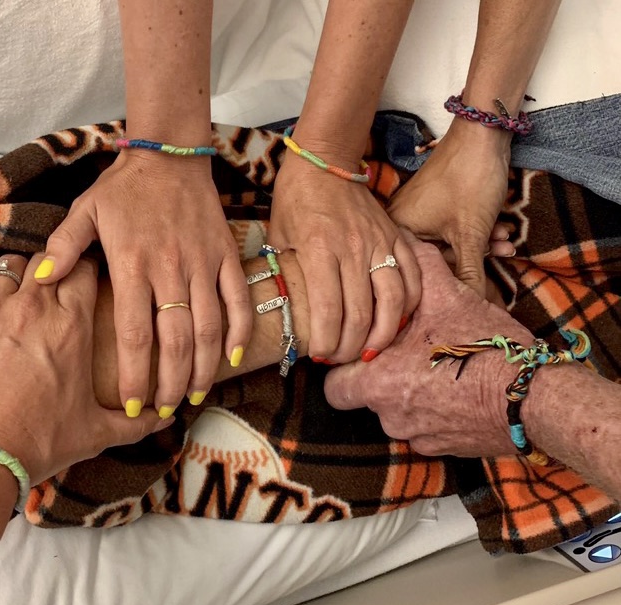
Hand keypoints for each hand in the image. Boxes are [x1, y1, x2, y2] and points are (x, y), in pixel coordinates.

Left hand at [0, 254, 170, 484]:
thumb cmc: (38, 443)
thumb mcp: (95, 434)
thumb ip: (136, 423)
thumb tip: (168, 419)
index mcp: (72, 326)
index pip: (86, 271)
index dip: (88, 271)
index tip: (87, 280)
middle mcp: (33, 306)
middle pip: (48, 261)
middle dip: (55, 269)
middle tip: (55, 285)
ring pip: (9, 265)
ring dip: (17, 275)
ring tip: (18, 291)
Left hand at [35, 152, 250, 416]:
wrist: (169, 157)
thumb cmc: (123, 190)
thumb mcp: (85, 210)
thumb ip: (64, 246)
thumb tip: (41, 278)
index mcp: (133, 266)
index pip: (135, 335)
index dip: (135, 376)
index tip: (131, 405)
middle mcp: (171, 271)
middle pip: (176, 342)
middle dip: (172, 384)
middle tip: (167, 410)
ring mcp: (204, 265)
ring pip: (210, 329)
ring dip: (205, 368)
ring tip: (196, 396)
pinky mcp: (226, 257)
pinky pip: (239, 301)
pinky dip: (240, 332)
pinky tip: (233, 360)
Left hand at [270, 149, 420, 362]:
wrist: (325, 160)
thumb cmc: (295, 198)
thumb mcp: (278, 236)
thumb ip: (286, 272)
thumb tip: (288, 309)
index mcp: (319, 250)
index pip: (328, 310)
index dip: (326, 342)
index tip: (318, 356)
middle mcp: (352, 249)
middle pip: (360, 313)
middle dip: (350, 347)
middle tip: (341, 359)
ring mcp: (379, 242)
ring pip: (392, 300)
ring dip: (383, 333)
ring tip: (370, 350)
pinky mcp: (396, 236)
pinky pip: (412, 277)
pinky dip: (408, 304)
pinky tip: (397, 320)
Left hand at [324, 232, 532, 456]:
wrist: (534, 398)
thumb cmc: (486, 348)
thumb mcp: (449, 295)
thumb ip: (417, 265)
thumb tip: (400, 237)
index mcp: (377, 383)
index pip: (334, 385)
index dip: (346, 367)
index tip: (364, 352)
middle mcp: (389, 416)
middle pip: (365, 399)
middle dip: (379, 379)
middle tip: (406, 355)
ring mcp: (415, 437)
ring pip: (395, 414)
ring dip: (408, 394)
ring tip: (436, 368)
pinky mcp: (440, 450)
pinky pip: (422, 430)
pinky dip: (432, 413)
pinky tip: (455, 392)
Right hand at [387, 119, 515, 297]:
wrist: (483, 133)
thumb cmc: (469, 181)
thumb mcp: (471, 235)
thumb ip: (468, 275)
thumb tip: (469, 308)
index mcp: (397, 231)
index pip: (417, 272)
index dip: (447, 282)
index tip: (470, 289)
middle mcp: (399, 223)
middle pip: (433, 258)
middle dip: (472, 258)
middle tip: (499, 255)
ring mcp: (417, 211)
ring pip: (447, 242)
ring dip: (480, 244)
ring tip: (506, 240)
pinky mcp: (433, 203)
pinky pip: (451, 227)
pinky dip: (475, 230)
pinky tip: (500, 228)